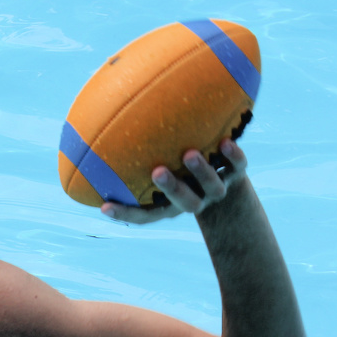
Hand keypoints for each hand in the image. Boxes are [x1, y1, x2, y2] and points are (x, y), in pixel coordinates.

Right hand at [101, 139, 248, 223]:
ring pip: (212, 188)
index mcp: (172, 203)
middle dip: (172, 189)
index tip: (105, 205)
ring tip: (190, 153)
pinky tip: (225, 141)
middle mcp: (195, 199)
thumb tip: (98, 121)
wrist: (230, 175)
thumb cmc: (182, 165)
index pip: (147, 214)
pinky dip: (233, 157)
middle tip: (157, 171)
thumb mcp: (159, 160)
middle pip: (185, 203)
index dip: (126, 213)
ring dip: (201, 172)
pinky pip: (238, 167)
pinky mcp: (237, 172)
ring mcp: (216, 188)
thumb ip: (136, 152)